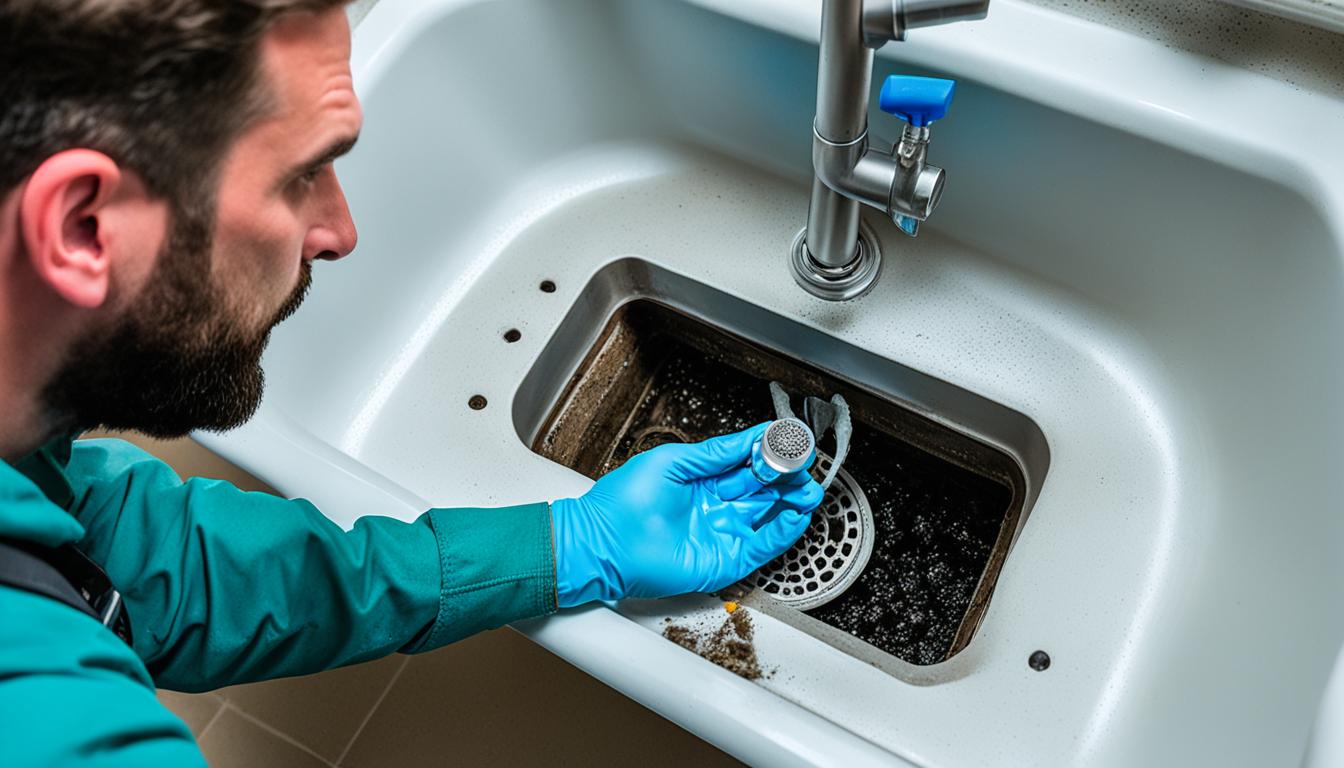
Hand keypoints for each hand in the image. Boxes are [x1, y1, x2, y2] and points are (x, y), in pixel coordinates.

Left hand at [550, 423, 823, 607]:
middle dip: (787, 478)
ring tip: (808, 488)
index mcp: (704, 481)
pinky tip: (795, 514)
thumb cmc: (624, 501)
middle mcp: (717, 507)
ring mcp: (723, 533)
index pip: (747, 465)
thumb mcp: (674, 461)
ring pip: (769, 517)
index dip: (770, 455)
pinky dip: (782, 530)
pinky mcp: (725, 559)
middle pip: (764, 491)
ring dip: (792, 503)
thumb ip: (716, 452)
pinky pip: (762, 545)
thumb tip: (750, 437)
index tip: (789, 442)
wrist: (603, 542)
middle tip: (803, 466)